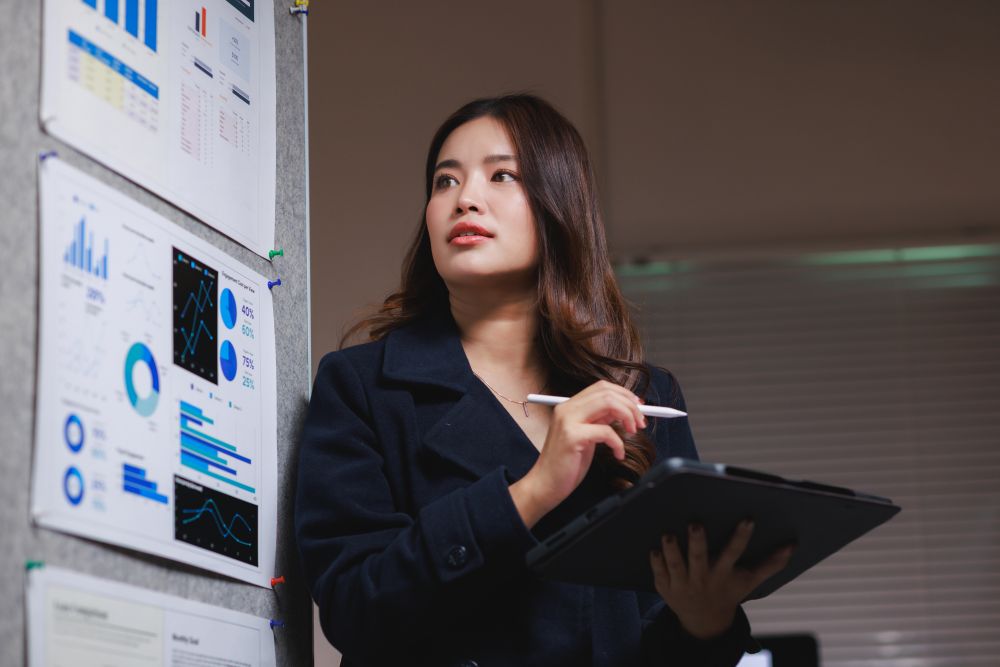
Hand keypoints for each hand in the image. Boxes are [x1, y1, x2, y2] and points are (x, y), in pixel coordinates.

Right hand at [509, 380, 645, 527]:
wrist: (545, 484)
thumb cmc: (566, 463)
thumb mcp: (586, 435)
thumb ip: (599, 419)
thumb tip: (623, 410)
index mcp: (569, 406)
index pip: (602, 387)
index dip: (624, 394)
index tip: (638, 408)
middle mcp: (566, 408)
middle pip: (607, 392)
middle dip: (630, 405)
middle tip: (640, 422)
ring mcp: (568, 421)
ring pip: (608, 403)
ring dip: (628, 416)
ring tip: (633, 433)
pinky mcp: (572, 437)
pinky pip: (606, 431)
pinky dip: (618, 443)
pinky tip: (618, 454)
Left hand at [649, 520, 793, 638]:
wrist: (705, 620)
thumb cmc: (728, 591)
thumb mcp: (749, 580)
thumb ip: (770, 564)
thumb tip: (793, 545)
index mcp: (724, 574)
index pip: (734, 553)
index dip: (741, 537)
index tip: (748, 519)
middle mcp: (703, 578)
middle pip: (699, 560)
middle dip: (697, 543)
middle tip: (695, 524)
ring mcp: (683, 584)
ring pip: (676, 566)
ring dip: (671, 551)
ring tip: (668, 534)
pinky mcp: (665, 586)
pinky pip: (659, 574)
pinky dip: (656, 563)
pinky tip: (653, 549)